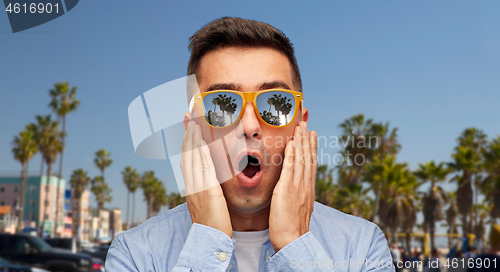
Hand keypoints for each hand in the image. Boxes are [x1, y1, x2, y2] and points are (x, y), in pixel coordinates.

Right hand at [180, 115, 232, 237]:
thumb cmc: (211, 222)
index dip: (186, 143)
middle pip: (187, 155)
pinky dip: (201, 154)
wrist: (209, 238)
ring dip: (193, 140)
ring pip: (193, 159)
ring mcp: (198, 187)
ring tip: (194, 124)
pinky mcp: (207, 191)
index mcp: (191, 186)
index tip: (187, 129)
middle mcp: (191, 184)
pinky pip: (204, 169)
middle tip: (188, 118)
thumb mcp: (206, 202)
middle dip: (188, 135)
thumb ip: (206, 189)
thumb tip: (208, 180)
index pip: (187, 160)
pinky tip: (202, 142)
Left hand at [269, 121, 317, 251]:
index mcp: (307, 189)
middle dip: (307, 139)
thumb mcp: (296, 207)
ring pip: (302, 159)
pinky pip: (291, 168)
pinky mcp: (287, 189)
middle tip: (306, 123)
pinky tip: (292, 143)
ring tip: (301, 126)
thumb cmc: (291, 228)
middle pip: (308, 158)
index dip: (311, 148)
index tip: (312, 134)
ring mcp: (298, 186)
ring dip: (301, 141)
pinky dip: (293, 154)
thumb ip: (297, 195)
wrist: (292, 240)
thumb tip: (295, 189)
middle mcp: (305, 185)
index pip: (311, 164)